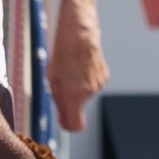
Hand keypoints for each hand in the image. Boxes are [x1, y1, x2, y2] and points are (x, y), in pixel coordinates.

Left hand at [48, 0, 107, 131]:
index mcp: (74, 95)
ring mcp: (99, 84)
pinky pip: (93, 85)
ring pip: (86, 96)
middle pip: (78, 109)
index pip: (75, 125)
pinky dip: (86, 80)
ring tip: (71, 70)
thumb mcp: (53, 79)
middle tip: (61, 82)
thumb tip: (64, 118)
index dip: (68, 125)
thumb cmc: (62, 53)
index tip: (63, 119)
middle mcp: (89, 93)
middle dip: (69, 101)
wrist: (79, 32)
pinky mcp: (105, 76)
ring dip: (77, 88)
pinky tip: (81, 65)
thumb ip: (59, 101)